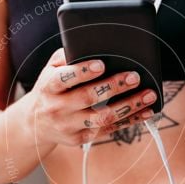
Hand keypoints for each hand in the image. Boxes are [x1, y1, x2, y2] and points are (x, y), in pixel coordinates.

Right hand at [25, 48, 157, 146]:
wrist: (36, 124)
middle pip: (87, 98)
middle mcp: (57, 108)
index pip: (63, 78)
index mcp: (48, 87)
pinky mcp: (80, 139)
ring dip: (129, 106)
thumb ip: (66, 56)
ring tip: (149, 95)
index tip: (101, 64)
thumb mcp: (49, 70)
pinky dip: (129, 121)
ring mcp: (69, 126)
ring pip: (102, 118)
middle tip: (134, 77)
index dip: (82, 72)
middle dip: (113, 87)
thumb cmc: (50, 90)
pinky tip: (145, 111)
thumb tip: (89, 44)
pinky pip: (108, 130)